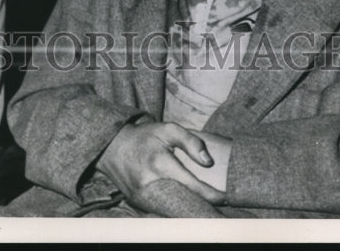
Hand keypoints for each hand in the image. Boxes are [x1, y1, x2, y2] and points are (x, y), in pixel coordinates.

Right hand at [96, 119, 226, 210]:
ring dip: (189, 208)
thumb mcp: (167, 129)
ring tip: (203, 204)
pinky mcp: (138, 203)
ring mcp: (142, 196)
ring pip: (173, 210)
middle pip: (184, 202)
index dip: (212, 194)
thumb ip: (191, 141)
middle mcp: (150, 182)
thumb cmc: (144, 137)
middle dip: (203, 205)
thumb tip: (208, 162)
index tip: (226, 197)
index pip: (192, 185)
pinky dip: (173, 207)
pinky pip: (161, 209)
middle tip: (219, 202)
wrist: (113, 147)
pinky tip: (182, 201)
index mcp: (160, 162)